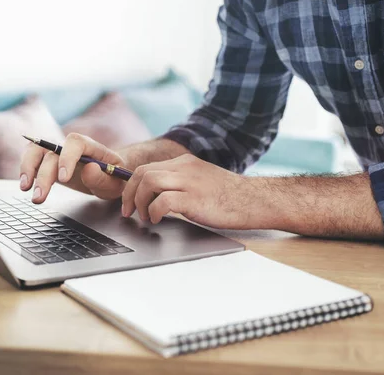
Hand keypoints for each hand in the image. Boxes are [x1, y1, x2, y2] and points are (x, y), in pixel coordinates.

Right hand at [20, 133, 126, 202]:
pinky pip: (32, 158)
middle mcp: (71, 146)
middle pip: (52, 152)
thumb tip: (88, 170)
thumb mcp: (115, 182)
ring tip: (25, 188)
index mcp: (91, 146)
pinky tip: (25, 185)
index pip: (76, 142)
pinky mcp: (48, 161)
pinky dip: (25, 170)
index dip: (67, 157)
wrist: (108, 176)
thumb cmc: (113, 177)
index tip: (63, 178)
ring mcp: (58, 152)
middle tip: (39, 196)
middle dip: (43, 175)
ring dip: (28, 168)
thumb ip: (103, 178)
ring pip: (36, 150)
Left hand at [121, 154, 250, 228]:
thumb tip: (157, 197)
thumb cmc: (230, 197)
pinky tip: (159, 220)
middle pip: (142, 173)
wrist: (254, 200)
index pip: (146, 167)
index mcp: (184, 163)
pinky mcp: (194, 198)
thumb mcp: (200, 182)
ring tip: (146, 217)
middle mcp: (184, 168)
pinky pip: (163, 200)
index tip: (128, 200)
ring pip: (149, 182)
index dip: (132, 185)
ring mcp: (189, 182)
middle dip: (129, 194)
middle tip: (129, 212)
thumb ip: (180, 183)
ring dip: (140, 202)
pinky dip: (154, 211)